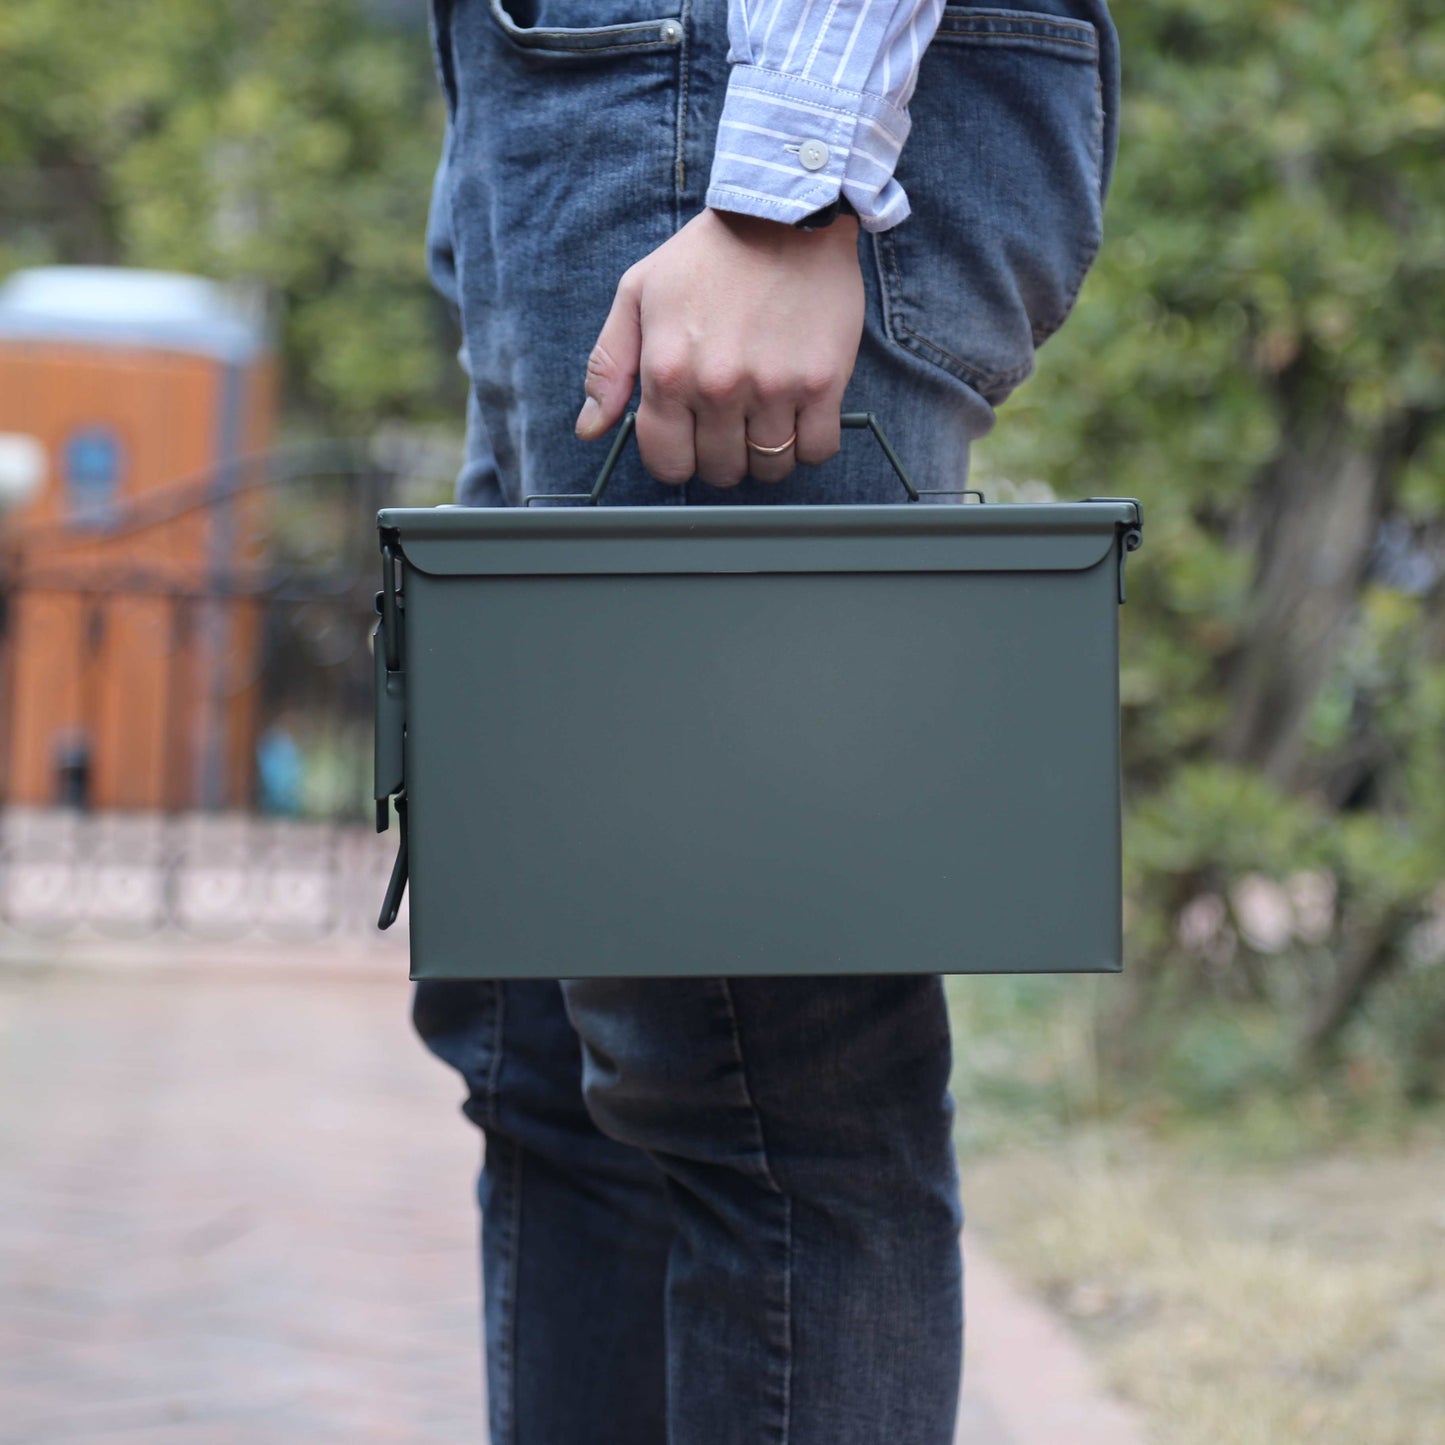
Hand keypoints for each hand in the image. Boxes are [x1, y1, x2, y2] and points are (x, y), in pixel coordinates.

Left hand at [575, 207, 864, 487]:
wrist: (786, 212)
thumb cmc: (708, 254)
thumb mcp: (638, 294)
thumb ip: (609, 366)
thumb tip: (590, 428)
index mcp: (668, 372)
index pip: (668, 464)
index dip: (678, 458)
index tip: (691, 438)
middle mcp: (719, 388)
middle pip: (721, 472)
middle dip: (723, 455)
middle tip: (732, 421)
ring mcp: (774, 388)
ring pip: (771, 468)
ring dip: (767, 453)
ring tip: (767, 416)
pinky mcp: (822, 382)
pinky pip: (818, 450)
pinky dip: (810, 443)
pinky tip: (800, 414)